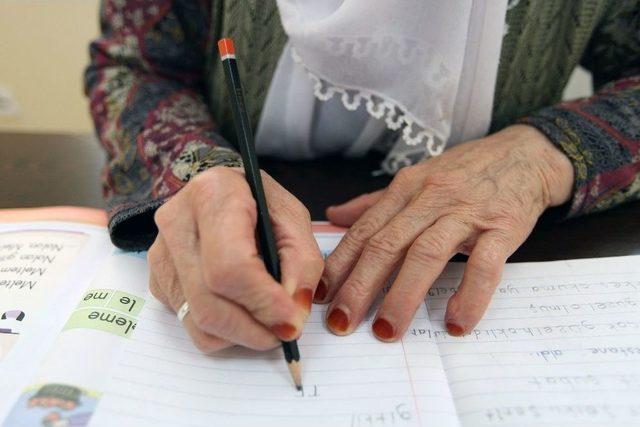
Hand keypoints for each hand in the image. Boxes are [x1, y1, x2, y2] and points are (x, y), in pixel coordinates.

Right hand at [148, 167, 322, 351]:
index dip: (263, 302)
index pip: (229, 266)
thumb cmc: (260, 204)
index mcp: (212, 195)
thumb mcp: (294, 220)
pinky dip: (225, 332)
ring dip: (243, 335)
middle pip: (210, 304)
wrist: (222, 194)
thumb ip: (302, 263)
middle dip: (256, 329)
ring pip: (199, 323)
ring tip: (269, 321)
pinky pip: (191, 326)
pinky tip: (243, 308)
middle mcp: (176, 223)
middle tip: (287, 330)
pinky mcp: (158, 281)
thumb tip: (292, 316)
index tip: (291, 320)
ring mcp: (161, 255)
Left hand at [319, 125, 573, 338]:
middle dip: (360, 286)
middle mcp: (431, 198)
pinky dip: (469, 295)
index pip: (365, 230)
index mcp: (406, 189)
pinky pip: (484, 265)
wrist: (526, 154)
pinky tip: (454, 323)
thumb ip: (375, 202)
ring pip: (427, 254)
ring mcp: (467, 213)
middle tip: (341, 322)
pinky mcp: (502, 227)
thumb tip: (335, 216)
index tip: (321, 294)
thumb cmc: (466, 171)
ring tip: (387, 330)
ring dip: (403, 295)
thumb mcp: (417, 178)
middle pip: (387, 244)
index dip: (340, 264)